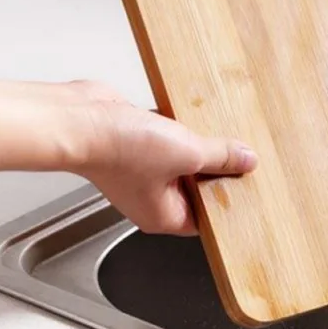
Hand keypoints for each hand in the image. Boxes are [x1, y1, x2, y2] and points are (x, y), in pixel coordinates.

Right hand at [0, 65, 257, 236]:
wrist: (80, 118)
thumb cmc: (118, 149)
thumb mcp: (185, 152)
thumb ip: (219, 157)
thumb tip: (245, 161)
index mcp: (163, 213)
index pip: (207, 216)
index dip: (228, 199)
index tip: (247, 180)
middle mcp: (151, 194)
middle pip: (196, 184)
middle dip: (215, 166)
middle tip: (239, 151)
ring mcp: (142, 167)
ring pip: (181, 157)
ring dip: (197, 142)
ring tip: (219, 127)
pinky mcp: (136, 139)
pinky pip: (166, 135)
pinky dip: (179, 125)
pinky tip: (192, 112)